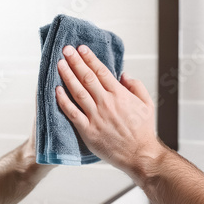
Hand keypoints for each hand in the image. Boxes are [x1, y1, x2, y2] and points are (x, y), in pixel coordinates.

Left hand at [55, 45, 161, 175]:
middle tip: (66, 50)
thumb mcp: (147, 104)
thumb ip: (136, 86)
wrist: (140, 155)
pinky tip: (56, 90)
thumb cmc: (143, 131)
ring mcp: (96, 116)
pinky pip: (72, 113)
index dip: (90, 58)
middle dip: (75, 61)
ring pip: (78, 92)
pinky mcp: (88, 130)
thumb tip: (123, 74)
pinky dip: (63, 101)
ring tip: (60, 64)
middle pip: (87, 77)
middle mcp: (106, 103)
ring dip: (67, 76)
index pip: (101, 71)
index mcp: (120, 95)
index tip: (81, 48)